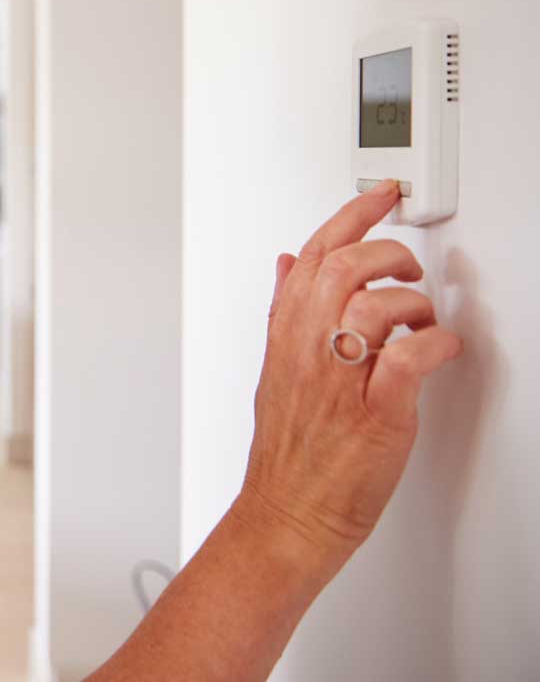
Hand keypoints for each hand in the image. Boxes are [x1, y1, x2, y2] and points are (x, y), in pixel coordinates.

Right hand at [234, 179, 463, 574]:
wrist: (288, 514)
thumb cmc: (287, 452)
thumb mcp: (273, 368)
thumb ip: (283, 312)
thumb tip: (287, 264)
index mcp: (285, 336)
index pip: (313, 255)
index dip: (350, 216)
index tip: (380, 196)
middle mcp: (308, 351)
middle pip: (345, 268)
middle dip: (388, 253)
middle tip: (408, 267)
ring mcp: (340, 382)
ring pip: (374, 306)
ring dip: (413, 304)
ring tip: (422, 320)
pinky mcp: (375, 415)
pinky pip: (407, 360)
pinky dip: (433, 345)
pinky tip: (437, 349)